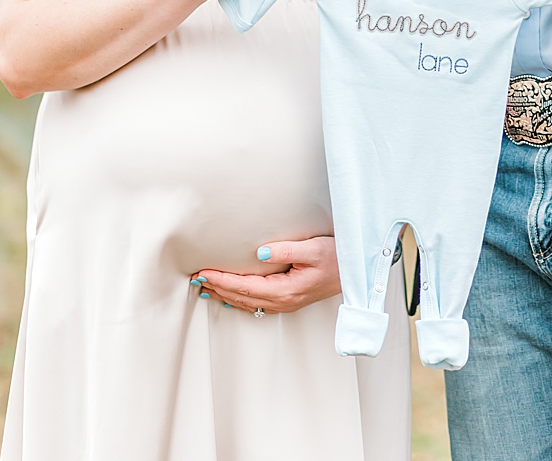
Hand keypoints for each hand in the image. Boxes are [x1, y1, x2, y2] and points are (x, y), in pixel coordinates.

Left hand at [193, 236, 340, 315]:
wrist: (356, 271)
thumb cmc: (336, 257)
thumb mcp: (313, 248)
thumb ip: (285, 249)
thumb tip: (260, 252)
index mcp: (286, 290)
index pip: (245, 287)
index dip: (222, 280)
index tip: (204, 272)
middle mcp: (284, 301)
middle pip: (242, 298)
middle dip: (218, 288)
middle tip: (195, 278)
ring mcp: (286, 303)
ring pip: (248, 303)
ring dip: (225, 295)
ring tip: (205, 287)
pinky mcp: (289, 300)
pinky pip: (257, 303)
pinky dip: (239, 299)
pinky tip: (230, 295)